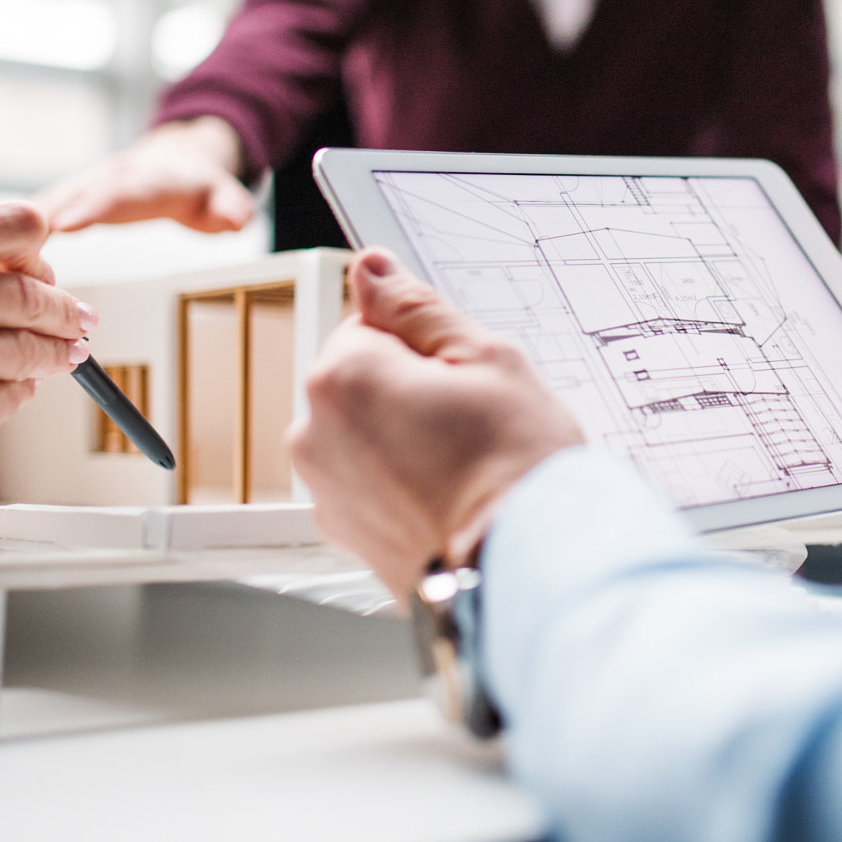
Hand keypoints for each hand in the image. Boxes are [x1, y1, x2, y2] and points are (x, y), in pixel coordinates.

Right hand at [34, 116, 256, 233]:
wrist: (181, 163)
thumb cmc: (200, 188)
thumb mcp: (225, 199)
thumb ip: (231, 209)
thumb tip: (234, 219)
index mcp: (148, 180)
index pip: (118, 194)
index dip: (89, 209)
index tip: (60, 228)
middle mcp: (111, 177)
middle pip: (71, 197)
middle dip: (40, 222)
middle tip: (6, 250)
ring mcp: (87, 183)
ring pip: (48, 203)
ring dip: (17, 228)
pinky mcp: (70, 195)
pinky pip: (40, 211)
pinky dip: (14, 230)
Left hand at [289, 250, 583, 592]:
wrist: (526, 571)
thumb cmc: (514, 470)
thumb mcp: (486, 358)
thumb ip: (417, 308)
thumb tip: (372, 270)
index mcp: (341, 377)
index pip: (372, 325)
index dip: (428, 346)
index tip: (466, 378)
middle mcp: (315, 436)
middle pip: (365, 379)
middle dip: (413, 390)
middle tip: (475, 422)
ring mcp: (326, 492)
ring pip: (370, 433)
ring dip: (408, 438)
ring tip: (467, 467)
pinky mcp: (346, 536)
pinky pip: (373, 484)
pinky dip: (405, 486)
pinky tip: (453, 499)